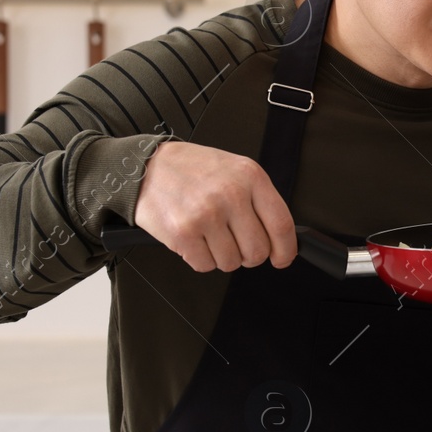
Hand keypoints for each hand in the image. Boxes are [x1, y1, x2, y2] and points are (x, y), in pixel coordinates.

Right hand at [133, 141, 297, 272]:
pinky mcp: (183, 233)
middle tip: (235, 243)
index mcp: (250, 176)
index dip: (285, 250)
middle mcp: (231, 194)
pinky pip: (205, 265)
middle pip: (257, 251)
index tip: (282, 258)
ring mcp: (206, 214)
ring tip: (209, 235)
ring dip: (222, 256)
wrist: (146, 166)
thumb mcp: (234, 170)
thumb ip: (258, 200)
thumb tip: (278, 238)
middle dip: (248, 255)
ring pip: (231, 263)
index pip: (281, 224)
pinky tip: (193, 238)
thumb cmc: (192, 170)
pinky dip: (200, 259)